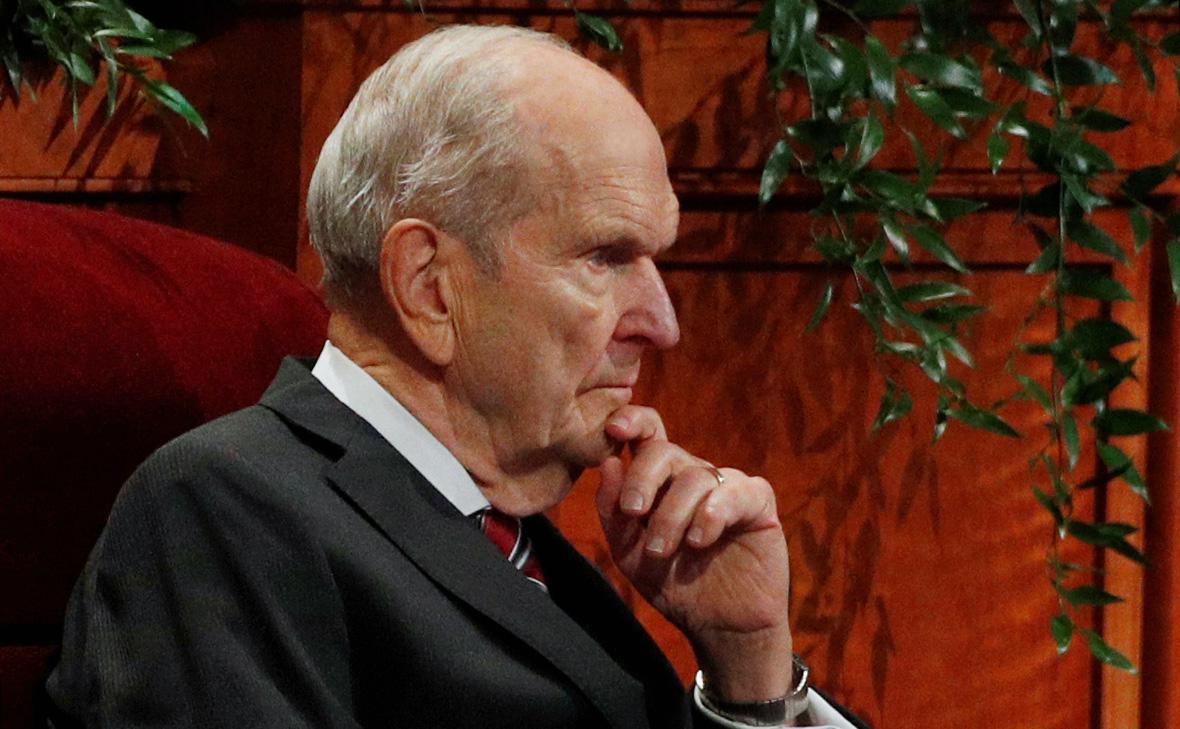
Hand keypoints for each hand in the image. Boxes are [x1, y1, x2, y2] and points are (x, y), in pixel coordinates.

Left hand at [596, 405, 793, 701]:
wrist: (720, 627)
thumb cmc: (674, 585)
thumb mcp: (630, 553)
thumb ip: (613, 512)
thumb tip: (609, 463)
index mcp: (660, 481)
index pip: (647, 433)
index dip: (632, 421)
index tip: (613, 431)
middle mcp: (692, 476)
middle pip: (664, 451)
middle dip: (642, 480)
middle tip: (633, 513)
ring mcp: (726, 486)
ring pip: (695, 476)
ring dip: (672, 514)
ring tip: (662, 551)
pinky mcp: (757, 503)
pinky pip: (735, 492)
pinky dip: (711, 513)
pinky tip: (699, 540)